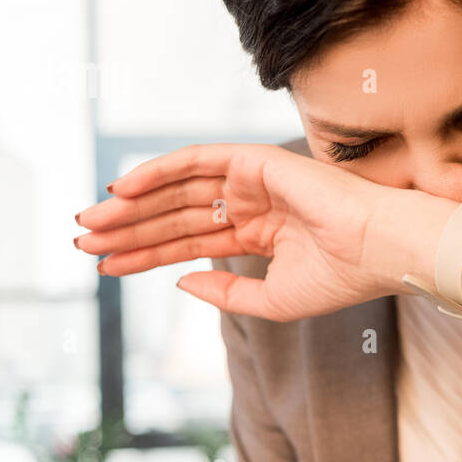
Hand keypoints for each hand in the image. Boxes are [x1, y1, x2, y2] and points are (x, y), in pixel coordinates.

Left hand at [72, 143, 420, 320]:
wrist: (379, 250)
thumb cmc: (342, 277)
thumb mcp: (274, 301)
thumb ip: (227, 293)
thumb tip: (180, 280)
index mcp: (261, 235)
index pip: (189, 243)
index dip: (145, 254)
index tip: (105, 266)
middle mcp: (252, 204)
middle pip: (174, 216)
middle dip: (128, 229)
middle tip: (83, 242)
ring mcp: (251, 181)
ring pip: (177, 191)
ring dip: (132, 205)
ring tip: (91, 223)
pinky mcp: (254, 160)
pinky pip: (194, 161)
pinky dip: (157, 170)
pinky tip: (123, 188)